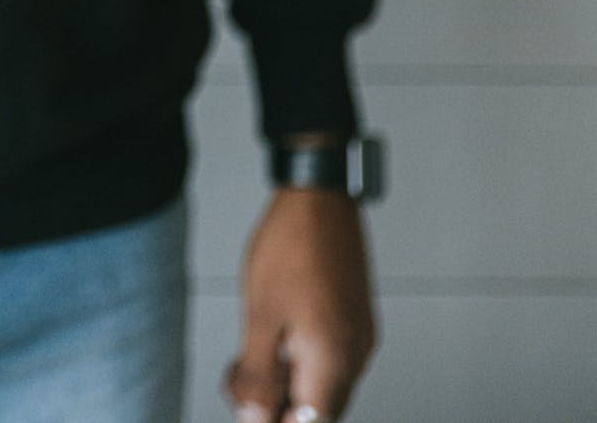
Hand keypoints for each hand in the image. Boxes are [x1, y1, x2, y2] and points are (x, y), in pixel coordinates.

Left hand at [226, 189, 375, 422]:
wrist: (318, 198)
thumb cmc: (291, 247)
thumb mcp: (260, 317)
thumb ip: (259, 375)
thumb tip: (255, 418)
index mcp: (335, 360)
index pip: (310, 422)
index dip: (275, 421)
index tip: (247, 407)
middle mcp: (356, 353)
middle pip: (317, 409)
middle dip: (275, 405)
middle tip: (238, 380)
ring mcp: (359, 335)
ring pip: (322, 385)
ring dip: (284, 383)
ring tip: (247, 358)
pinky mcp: (354, 318)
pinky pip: (330, 359)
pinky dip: (299, 362)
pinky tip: (273, 341)